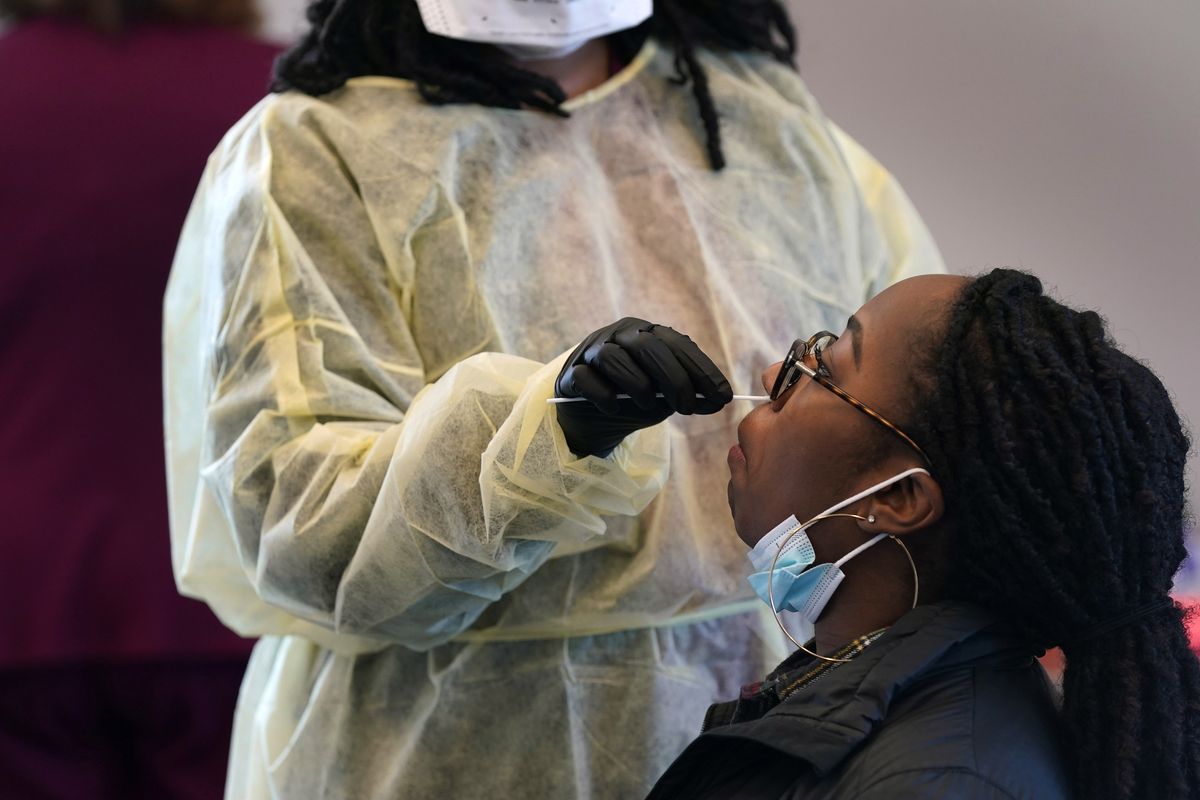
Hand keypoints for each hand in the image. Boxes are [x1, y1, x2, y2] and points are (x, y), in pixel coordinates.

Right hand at [554, 318, 732, 456]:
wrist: (594, 417)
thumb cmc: (633, 400)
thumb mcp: (665, 398)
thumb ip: (688, 394)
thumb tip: (719, 400)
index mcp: (647, 333)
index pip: (677, 344)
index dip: (702, 369)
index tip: (722, 396)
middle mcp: (620, 335)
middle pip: (648, 346)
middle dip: (674, 378)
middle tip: (688, 408)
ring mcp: (592, 351)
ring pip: (614, 358)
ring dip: (638, 385)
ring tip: (648, 408)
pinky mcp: (571, 373)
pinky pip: (586, 378)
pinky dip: (603, 395)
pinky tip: (614, 408)